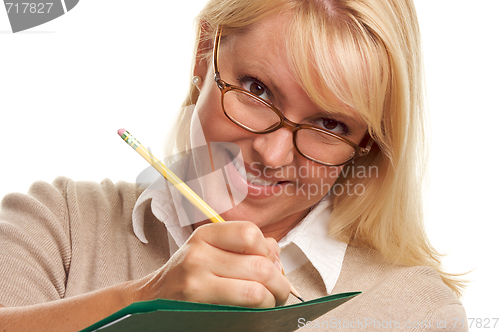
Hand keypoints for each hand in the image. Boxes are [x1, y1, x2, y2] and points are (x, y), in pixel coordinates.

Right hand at [140, 221, 290, 307]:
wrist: (153, 299)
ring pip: (256, 290)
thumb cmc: (189, 274)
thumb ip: (245, 246)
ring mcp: (196, 281)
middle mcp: (199, 253)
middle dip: (280, 282)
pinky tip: (256, 310)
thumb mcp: (210, 249)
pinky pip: (244, 308)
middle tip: (280, 291)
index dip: (268, 252)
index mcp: (206, 234)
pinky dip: (259, 310)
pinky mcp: (199, 305)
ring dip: (273, 299)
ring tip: (270, 302)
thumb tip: (276, 255)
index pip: (250, 233)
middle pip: (259, 265)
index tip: (269, 264)